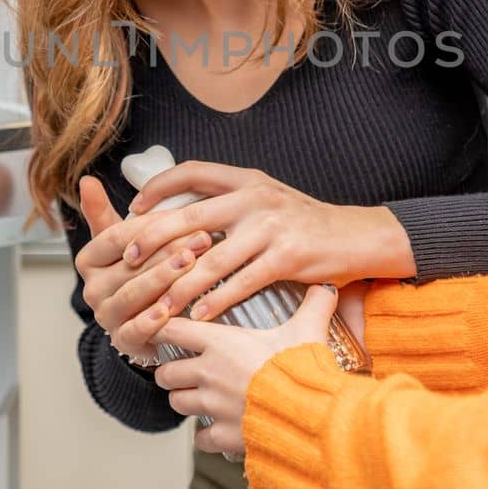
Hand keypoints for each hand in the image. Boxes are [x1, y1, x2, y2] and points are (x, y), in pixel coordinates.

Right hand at [73, 176, 211, 362]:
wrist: (145, 317)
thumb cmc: (138, 270)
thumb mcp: (124, 239)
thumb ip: (104, 211)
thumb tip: (87, 179)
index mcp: (88, 260)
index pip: (117, 236)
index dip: (151, 226)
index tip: (185, 216)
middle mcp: (91, 289)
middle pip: (131, 265)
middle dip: (168, 250)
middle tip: (201, 238)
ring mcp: (105, 316)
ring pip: (134, 294)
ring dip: (164, 279)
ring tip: (191, 265)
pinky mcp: (122, 341)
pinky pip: (135, 330)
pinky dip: (152, 321)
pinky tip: (170, 309)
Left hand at [123, 162, 413, 322]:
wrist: (358, 237)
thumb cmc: (306, 225)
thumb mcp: (268, 200)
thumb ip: (230, 203)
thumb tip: (182, 218)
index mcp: (247, 179)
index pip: (191, 172)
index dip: (158, 188)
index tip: (134, 209)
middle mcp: (256, 197)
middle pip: (190, 217)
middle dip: (154, 240)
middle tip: (129, 260)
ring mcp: (272, 227)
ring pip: (212, 259)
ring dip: (181, 284)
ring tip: (159, 304)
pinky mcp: (287, 257)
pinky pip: (242, 283)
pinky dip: (217, 302)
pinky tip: (200, 316)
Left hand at [154, 284, 338, 454]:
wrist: (308, 412)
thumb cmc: (302, 367)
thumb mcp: (308, 329)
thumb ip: (314, 306)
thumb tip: (326, 287)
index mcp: (220, 343)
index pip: (172, 330)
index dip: (163, 329)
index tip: (163, 331)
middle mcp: (208, 373)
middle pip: (166, 373)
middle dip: (173, 373)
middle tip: (185, 372)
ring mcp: (212, 406)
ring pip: (178, 403)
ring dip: (186, 401)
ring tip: (200, 399)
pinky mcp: (222, 434)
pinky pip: (200, 438)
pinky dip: (206, 436)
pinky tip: (219, 429)